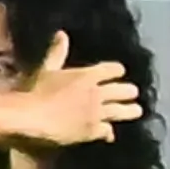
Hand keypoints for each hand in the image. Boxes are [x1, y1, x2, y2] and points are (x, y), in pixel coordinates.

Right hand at [6, 33, 138, 149]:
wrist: (32, 117)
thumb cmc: (36, 91)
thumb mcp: (47, 69)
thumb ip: (57, 53)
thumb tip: (62, 34)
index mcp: (87, 75)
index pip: (113, 70)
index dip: (117, 71)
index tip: (119, 73)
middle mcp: (96, 93)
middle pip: (123, 90)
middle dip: (129, 91)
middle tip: (132, 93)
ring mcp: (97, 113)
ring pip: (121, 111)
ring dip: (130, 111)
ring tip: (137, 111)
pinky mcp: (92, 131)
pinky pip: (107, 131)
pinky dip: (108, 132)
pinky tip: (110, 135)